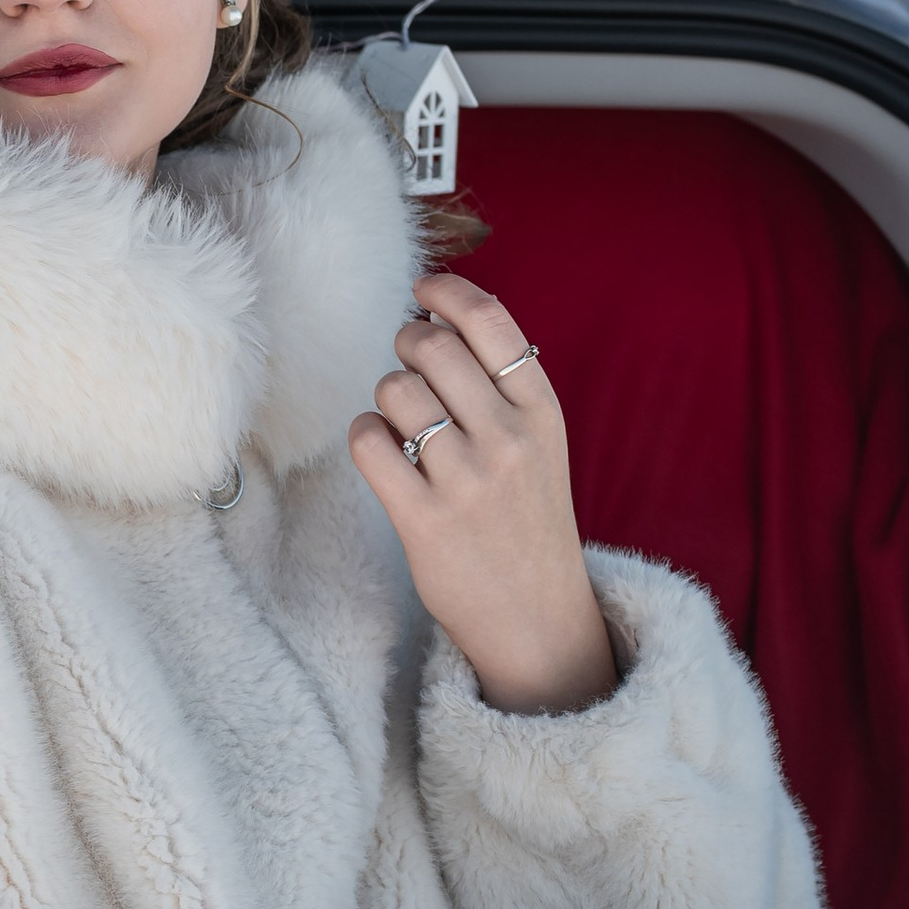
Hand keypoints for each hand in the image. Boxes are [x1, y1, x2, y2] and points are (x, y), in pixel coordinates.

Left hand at [348, 274, 617, 714]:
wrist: (538, 616)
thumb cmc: (527, 517)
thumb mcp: (539, 442)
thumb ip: (500, 382)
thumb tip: (436, 314)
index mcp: (542, 410)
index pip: (489, 321)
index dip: (445, 291)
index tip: (422, 292)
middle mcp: (509, 438)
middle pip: (430, 347)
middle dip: (406, 345)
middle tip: (408, 365)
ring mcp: (467, 479)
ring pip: (394, 390)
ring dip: (386, 398)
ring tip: (404, 425)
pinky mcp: (424, 519)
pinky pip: (368, 441)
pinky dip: (365, 436)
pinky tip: (384, 453)